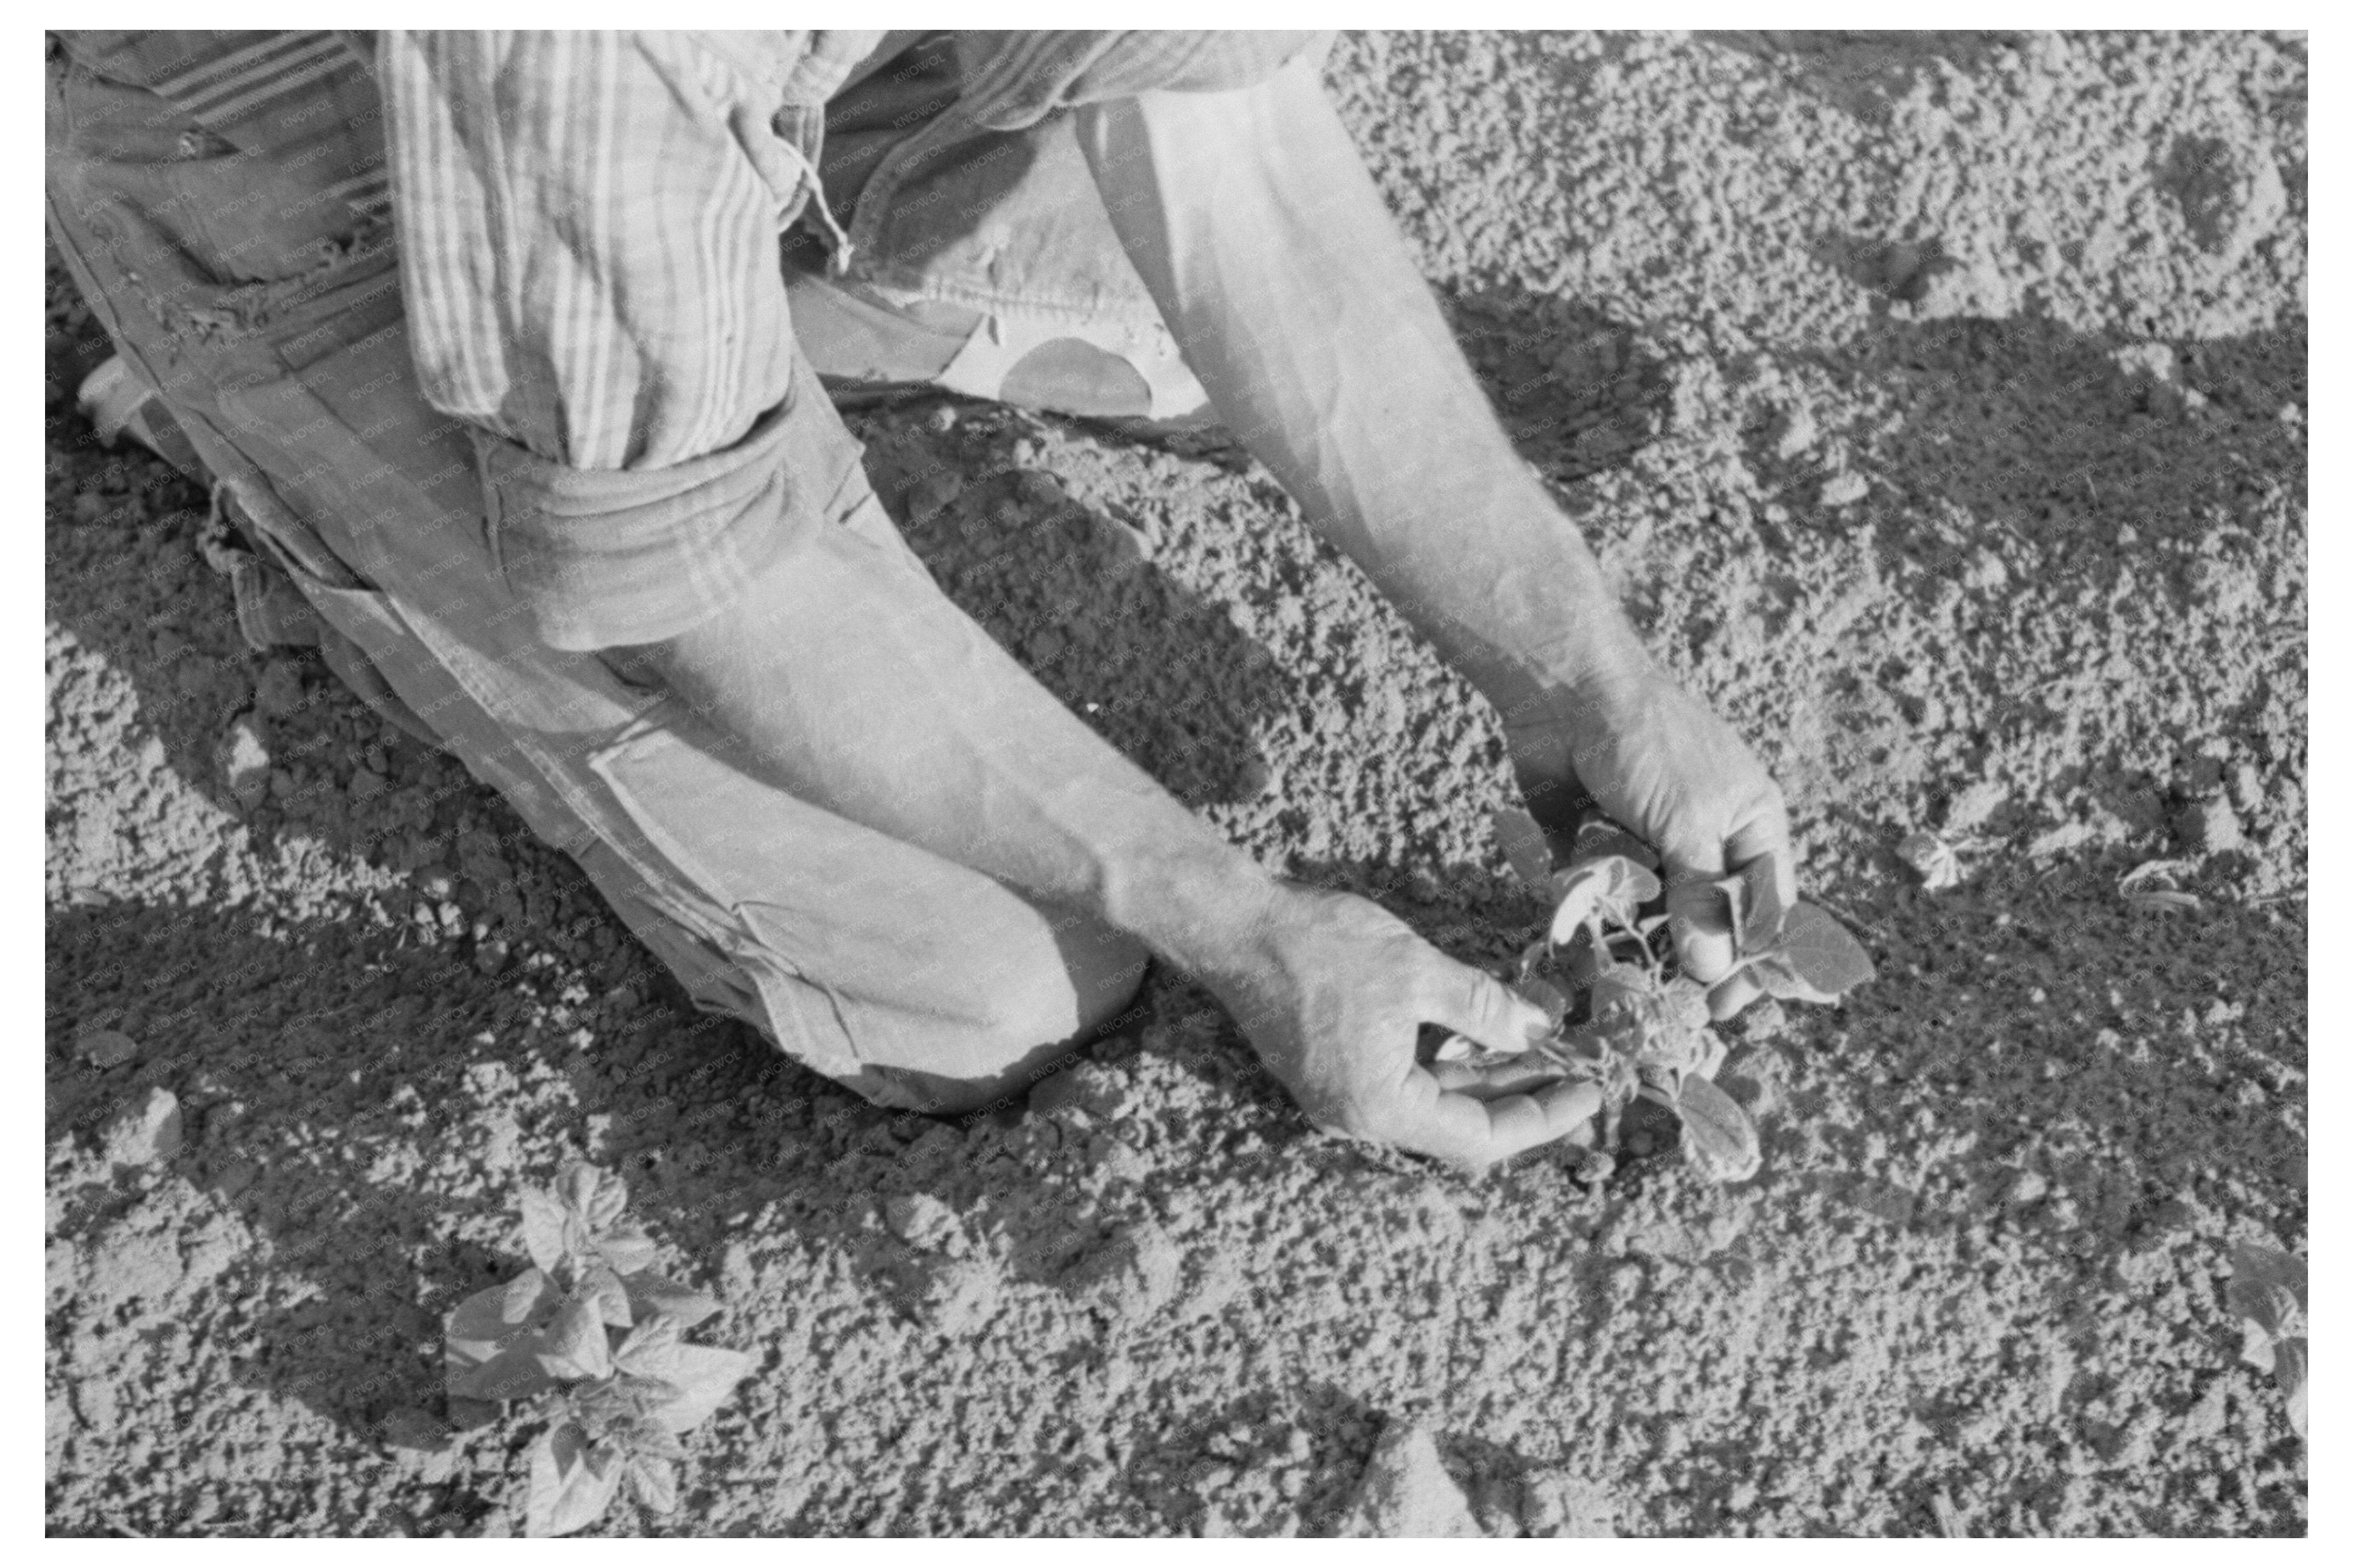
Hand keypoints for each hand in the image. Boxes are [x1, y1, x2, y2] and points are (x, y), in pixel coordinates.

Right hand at [1196, 882, 1601, 1170]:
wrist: (1235, 928)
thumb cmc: (1320, 947)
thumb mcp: (1417, 971)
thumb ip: (1482, 1008)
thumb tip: (1536, 1031)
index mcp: (1381, 1106)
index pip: (1481, 1136)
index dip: (1541, 1118)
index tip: (1588, 1093)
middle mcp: (1357, 1117)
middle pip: (1458, 1129)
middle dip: (1520, 1100)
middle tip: (1576, 1075)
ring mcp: (1339, 1097)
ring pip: (1432, 1104)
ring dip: (1485, 1082)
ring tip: (1540, 1052)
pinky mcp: (1329, 1072)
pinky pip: (1403, 1083)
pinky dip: (1447, 1067)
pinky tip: (1480, 1038)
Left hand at [1506, 660, 1795, 1019]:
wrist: (1564, 691)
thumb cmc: (1647, 741)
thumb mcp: (1688, 821)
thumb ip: (1701, 898)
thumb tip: (1714, 968)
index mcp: (1750, 828)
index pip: (1765, 913)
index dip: (1749, 963)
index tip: (1722, 1008)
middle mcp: (1705, 842)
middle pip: (1705, 923)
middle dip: (1682, 961)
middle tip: (1661, 1002)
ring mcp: (1649, 845)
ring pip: (1648, 917)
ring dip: (1631, 939)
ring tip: (1612, 969)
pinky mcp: (1597, 847)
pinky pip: (1601, 899)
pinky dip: (1591, 914)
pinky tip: (1577, 928)